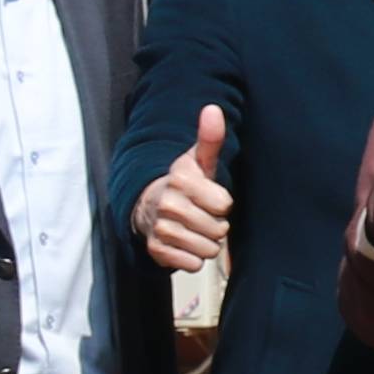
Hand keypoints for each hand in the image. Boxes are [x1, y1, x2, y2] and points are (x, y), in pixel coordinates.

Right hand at [133, 104, 233, 274]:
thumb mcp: (199, 161)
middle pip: (219, 230)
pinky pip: (193, 264)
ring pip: (208, 249)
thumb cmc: (184, 184)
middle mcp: (167, 204)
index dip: (222, 203)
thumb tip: (213, 109)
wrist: (148, 207)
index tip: (209, 197)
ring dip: (206, 242)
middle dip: (215, 225)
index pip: (225, 204)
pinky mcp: (156, 251)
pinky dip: (193, 258)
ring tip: (193, 228)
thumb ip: (210, 138)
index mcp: (180, 180)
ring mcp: (159, 229)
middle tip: (201, 214)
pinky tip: (183, 243)